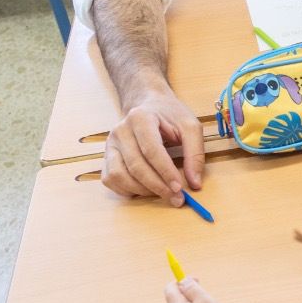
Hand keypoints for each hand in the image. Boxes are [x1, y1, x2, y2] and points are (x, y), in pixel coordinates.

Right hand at [103, 86, 205, 204]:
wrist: (148, 104)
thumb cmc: (170, 115)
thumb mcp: (190, 126)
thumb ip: (195, 153)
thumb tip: (194, 183)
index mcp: (140, 118)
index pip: (151, 150)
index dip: (165, 172)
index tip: (180, 188)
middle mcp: (120, 131)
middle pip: (135, 166)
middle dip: (157, 186)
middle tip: (176, 198)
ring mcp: (110, 144)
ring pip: (119, 175)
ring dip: (142, 190)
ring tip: (163, 193)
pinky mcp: (106, 156)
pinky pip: (110, 179)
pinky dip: (127, 190)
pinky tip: (146, 189)